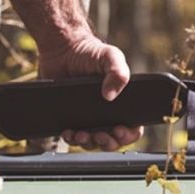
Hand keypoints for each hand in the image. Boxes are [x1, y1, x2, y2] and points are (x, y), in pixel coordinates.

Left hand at [38, 35, 143, 150]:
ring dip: (88, 143)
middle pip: (112, 140)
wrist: (61, 50)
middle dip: (107, 142)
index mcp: (122, 103)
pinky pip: (73, 137)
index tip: (119, 130)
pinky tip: (68, 132)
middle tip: (100, 135)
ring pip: (92, 142)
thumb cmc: (89, 52)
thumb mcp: (110, 56)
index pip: (132, 128)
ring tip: (82, 134)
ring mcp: (89, 118)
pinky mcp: (71, 119)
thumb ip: (118, 72)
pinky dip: (71, 139)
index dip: (128, 135)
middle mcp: (107, 114)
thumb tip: (110, 96)